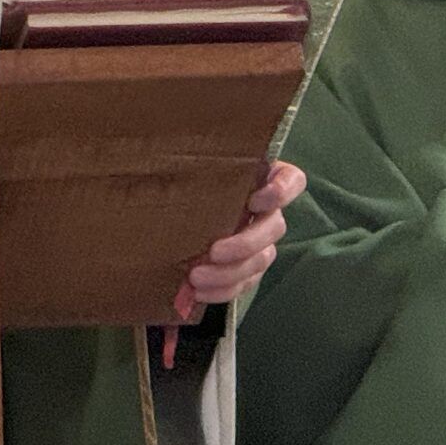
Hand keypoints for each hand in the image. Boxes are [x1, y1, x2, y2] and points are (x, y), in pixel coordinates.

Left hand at [175, 159, 305, 316]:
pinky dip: (223, 290)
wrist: (169, 212)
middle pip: (274, 227)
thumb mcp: (184, 166)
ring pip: (261, 259)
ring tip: (196, 277)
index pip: (290, 180)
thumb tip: (155, 153)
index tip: (254, 201)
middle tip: (214, 251)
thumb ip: (184, 158)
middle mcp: (266, 210)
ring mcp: (260, 240)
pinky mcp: (247, 267)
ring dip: (231, 272)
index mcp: (260, 178)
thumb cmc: (180, 179)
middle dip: (246, 244)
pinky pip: (245, 282)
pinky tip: (199, 292)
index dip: (281, 191)